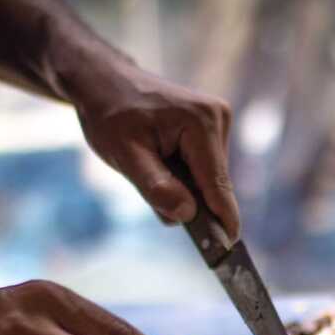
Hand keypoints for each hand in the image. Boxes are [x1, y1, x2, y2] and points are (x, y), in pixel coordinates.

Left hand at [68, 59, 240, 236]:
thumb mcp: (124, 155)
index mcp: (200, 123)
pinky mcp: (211, 127)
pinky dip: (184, 177)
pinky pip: (204, 168)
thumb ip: (156, 187)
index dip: (223, 221)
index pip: (218, 185)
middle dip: (190, 201)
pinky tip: (160, 163)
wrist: (104, 82)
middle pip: (214, 185)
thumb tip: (187, 215)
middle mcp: (217, 118)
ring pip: (209, 179)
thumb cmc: (109, 114)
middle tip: (151, 192)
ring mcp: (217, 121)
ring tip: (149, 166)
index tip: (231, 251)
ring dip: (184, 189)